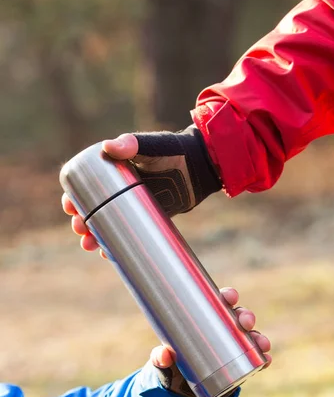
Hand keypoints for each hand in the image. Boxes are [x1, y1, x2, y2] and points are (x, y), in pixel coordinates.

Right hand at [62, 127, 220, 256]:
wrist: (201, 166)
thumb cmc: (173, 150)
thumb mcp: (149, 146)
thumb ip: (130, 144)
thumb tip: (107, 147)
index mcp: (115, 169)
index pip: (87, 184)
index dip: (75, 196)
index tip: (70, 208)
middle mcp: (122, 188)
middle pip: (94, 208)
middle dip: (82, 221)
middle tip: (80, 230)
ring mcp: (136, 203)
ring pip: (109, 223)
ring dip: (96, 235)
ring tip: (90, 246)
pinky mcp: (150, 215)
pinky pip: (130, 232)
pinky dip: (118, 243)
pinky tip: (109, 253)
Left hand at [149, 286, 270, 396]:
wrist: (182, 387)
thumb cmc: (174, 362)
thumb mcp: (164, 359)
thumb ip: (159, 357)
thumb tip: (164, 356)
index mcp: (206, 318)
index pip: (220, 301)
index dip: (229, 295)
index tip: (230, 297)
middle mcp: (223, 328)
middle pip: (239, 316)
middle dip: (246, 316)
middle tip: (245, 323)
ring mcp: (233, 345)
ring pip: (251, 336)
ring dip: (259, 337)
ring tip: (261, 344)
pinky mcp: (239, 363)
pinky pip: (255, 358)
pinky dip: (262, 359)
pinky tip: (266, 361)